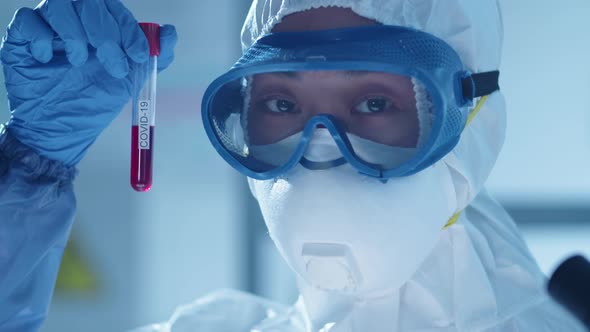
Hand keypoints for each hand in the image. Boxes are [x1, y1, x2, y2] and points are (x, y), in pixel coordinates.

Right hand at [1, 0, 177, 165]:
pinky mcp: (21, 37)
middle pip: (89, 2)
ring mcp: (47, 26)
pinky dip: (42, 38)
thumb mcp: (131, 80)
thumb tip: (171, 31)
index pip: (116, 10)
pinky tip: (49, 60)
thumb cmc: (94, 102)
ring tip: (79, 63)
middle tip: (113, 64)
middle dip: (106, 33)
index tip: (138, 55)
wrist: (62, 130)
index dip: (129, 30)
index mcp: (102, 25)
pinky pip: (27, 19)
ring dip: (75, 34)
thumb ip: (155, 57)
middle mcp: (75, 19)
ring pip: (59, 4)